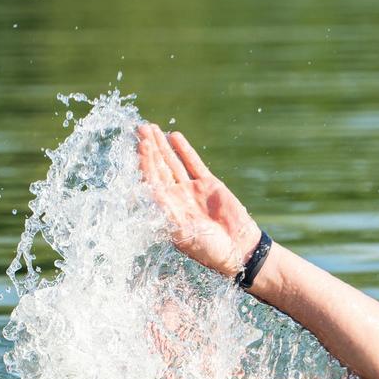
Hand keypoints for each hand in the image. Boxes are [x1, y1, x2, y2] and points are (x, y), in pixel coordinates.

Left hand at [137, 124, 260, 277]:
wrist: (239, 250)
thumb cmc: (209, 249)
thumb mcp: (185, 234)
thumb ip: (169, 214)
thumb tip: (150, 195)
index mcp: (166, 210)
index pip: (150, 182)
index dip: (144, 163)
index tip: (140, 145)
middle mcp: (175, 198)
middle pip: (158, 169)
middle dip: (149, 149)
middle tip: (140, 129)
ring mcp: (191, 190)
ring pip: (172, 163)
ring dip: (161, 146)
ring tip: (151, 128)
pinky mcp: (209, 184)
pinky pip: (193, 164)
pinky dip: (184, 150)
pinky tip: (174, 137)